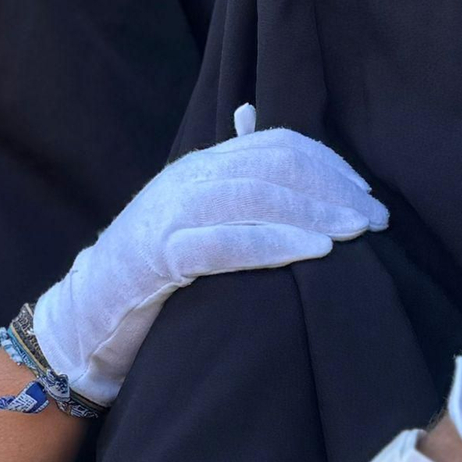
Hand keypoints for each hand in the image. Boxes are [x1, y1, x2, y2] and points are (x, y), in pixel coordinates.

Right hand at [34, 105, 387, 408]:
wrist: (87, 318)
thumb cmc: (152, 277)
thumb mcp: (197, 223)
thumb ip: (238, 194)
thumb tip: (286, 166)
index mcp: (199, 167)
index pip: (275, 143)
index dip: (329, 164)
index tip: (368, 195)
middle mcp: (184, 181)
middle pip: (271, 167)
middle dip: (332, 190)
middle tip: (375, 221)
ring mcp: (167, 216)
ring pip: (251, 197)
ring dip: (313, 214)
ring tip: (354, 235)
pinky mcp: (157, 258)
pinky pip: (222, 243)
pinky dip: (272, 243)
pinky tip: (312, 253)